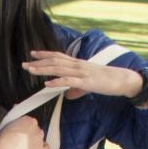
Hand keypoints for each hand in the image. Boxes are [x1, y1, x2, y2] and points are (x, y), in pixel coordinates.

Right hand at [0, 116, 48, 148]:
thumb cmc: (2, 140)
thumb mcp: (6, 124)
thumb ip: (15, 118)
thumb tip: (16, 106)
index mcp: (29, 120)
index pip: (29, 121)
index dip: (23, 127)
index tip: (18, 131)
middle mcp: (37, 129)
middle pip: (35, 130)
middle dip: (29, 134)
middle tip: (20, 139)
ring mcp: (40, 141)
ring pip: (40, 138)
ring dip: (34, 141)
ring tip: (25, 147)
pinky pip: (46, 148)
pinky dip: (43, 148)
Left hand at [22, 50, 143, 100]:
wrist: (122, 80)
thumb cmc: (106, 81)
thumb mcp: (88, 84)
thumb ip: (76, 88)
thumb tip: (67, 95)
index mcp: (78, 64)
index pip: (58, 56)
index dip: (45, 55)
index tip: (32, 54)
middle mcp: (78, 65)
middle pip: (55, 61)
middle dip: (39, 62)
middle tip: (24, 63)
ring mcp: (82, 72)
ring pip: (59, 69)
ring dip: (44, 69)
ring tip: (31, 70)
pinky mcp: (86, 81)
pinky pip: (69, 81)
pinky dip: (57, 81)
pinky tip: (47, 83)